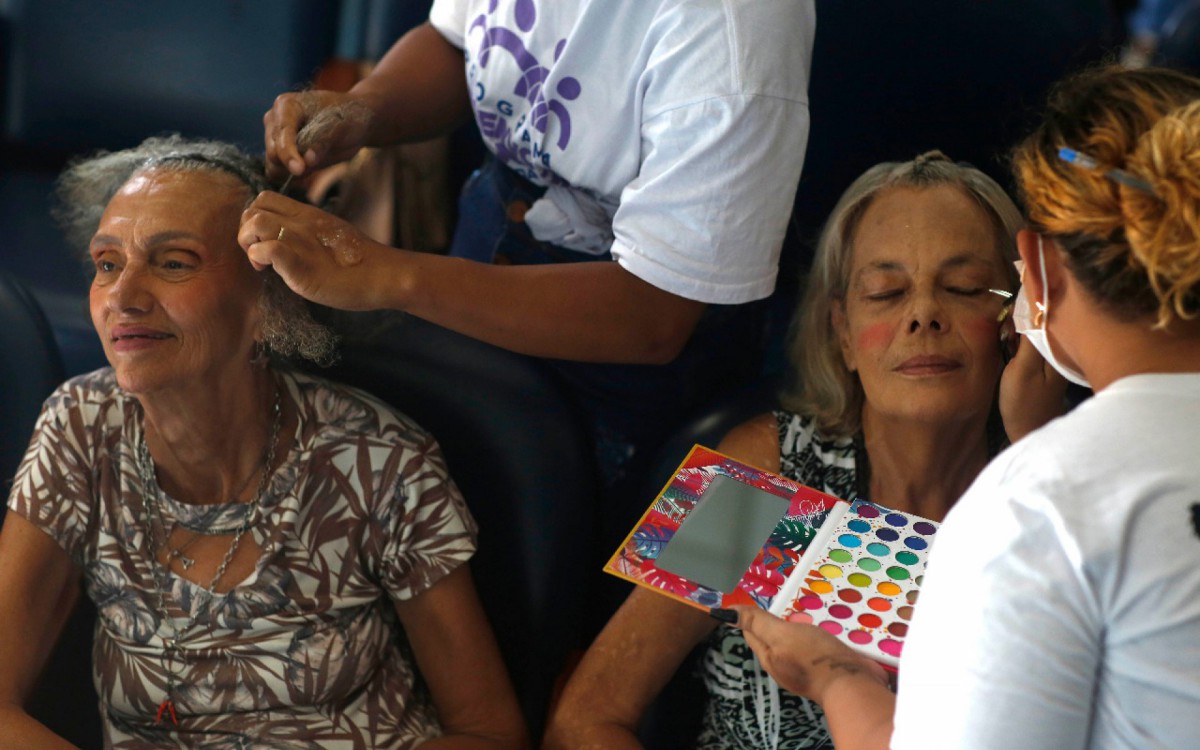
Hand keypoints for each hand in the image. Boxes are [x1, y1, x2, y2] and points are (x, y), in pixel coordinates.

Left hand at [239, 191, 389, 310]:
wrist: (383, 276)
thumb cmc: (360, 264)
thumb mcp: (330, 238)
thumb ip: (308, 236)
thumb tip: (290, 245)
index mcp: (308, 215)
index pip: (265, 198)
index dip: (255, 216)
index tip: (264, 239)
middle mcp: (301, 223)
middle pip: (254, 208)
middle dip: (246, 231)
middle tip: (260, 253)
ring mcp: (300, 242)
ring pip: (255, 223)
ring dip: (249, 244)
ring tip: (262, 264)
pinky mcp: (300, 265)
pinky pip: (268, 249)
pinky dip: (260, 258)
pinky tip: (269, 270)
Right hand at [263, 90, 375, 181]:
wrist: (353, 122)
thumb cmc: (347, 118)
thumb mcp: (339, 127)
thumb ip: (322, 143)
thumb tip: (308, 160)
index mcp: (286, 105)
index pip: (281, 134)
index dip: (288, 153)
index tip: (299, 170)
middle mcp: (274, 120)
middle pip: (272, 152)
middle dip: (289, 164)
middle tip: (315, 166)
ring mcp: (274, 137)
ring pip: (273, 165)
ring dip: (290, 173)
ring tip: (316, 164)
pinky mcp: (279, 154)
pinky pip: (278, 174)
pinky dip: (291, 178)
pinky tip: (310, 172)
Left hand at [729, 606, 887, 701]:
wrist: (852, 685)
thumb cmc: (813, 657)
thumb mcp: (781, 634)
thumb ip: (757, 622)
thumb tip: (726, 613)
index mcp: (769, 657)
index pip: (752, 632)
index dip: (750, 616)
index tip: (756, 599)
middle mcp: (784, 665)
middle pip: (773, 638)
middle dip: (775, 621)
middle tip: (784, 602)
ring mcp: (805, 669)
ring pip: (796, 643)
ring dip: (799, 628)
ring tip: (806, 612)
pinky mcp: (826, 669)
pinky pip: (815, 649)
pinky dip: (817, 637)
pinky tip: (826, 628)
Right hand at [998, 322, 1067, 442]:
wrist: (1030, 432)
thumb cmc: (1024, 403)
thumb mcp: (1022, 369)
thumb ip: (1029, 340)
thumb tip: (1034, 310)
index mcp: (1059, 349)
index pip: (1046, 316)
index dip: (1027, 309)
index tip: (1008, 313)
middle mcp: (1061, 351)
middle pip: (1043, 323)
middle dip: (1022, 321)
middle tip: (1005, 335)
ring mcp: (1055, 360)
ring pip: (1037, 333)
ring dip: (1020, 333)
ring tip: (1006, 343)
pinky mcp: (1047, 368)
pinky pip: (1035, 346)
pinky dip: (1022, 344)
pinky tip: (1012, 351)